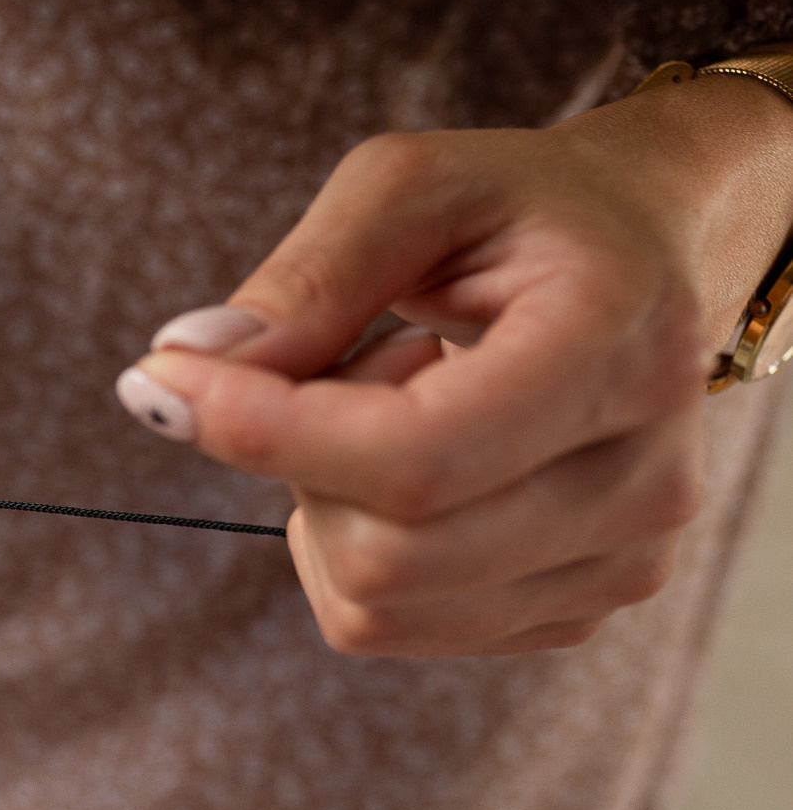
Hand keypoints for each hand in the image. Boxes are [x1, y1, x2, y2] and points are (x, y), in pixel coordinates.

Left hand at [115, 73, 792, 656]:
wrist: (643, 260)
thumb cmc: (517, 211)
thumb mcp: (411, 185)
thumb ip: (307, 276)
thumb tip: (183, 368)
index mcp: (620, 354)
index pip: (419, 459)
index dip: (268, 432)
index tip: (165, 379)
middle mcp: (646, 483)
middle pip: (385, 554)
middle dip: (304, 461)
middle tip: (346, 360)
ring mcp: (620, 565)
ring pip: (374, 603)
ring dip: (329, 503)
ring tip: (397, 399)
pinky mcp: (571, 613)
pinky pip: (385, 624)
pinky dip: (356, 543)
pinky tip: (418, 459)